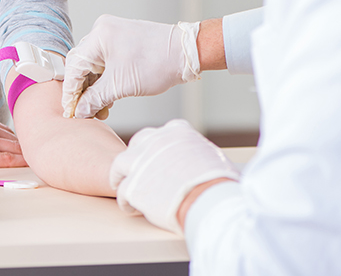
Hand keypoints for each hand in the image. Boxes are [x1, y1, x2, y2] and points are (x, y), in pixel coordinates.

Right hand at [62, 15, 201, 118]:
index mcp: (98, 37)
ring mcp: (112, 35)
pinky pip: (105, 62)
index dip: (70, 92)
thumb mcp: (121, 86)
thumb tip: (80, 111)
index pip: (74, 67)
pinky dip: (105, 80)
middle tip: (84, 112)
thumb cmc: (157, 63)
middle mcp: (102, 31)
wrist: (186, 53)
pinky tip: (107, 99)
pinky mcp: (121, 41)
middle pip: (82, 65)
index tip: (69, 111)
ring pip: (94, 65)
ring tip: (99, 110)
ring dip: (95, 88)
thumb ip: (95, 99)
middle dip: (82, 91)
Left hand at [110, 119, 239, 233]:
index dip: (157, 147)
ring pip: (120, 165)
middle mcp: (155, 141)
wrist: (209, 200)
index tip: (159, 158)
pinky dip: (125, 201)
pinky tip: (131, 208)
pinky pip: (121, 191)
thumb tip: (201, 163)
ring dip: (121, 176)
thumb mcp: (212, 156)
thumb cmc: (219, 183)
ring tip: (123, 187)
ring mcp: (141, 162)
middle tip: (138, 171)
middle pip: (137, 144)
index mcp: (177, 132)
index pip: (161, 133)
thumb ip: (197, 154)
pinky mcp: (133, 185)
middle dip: (136, 157)